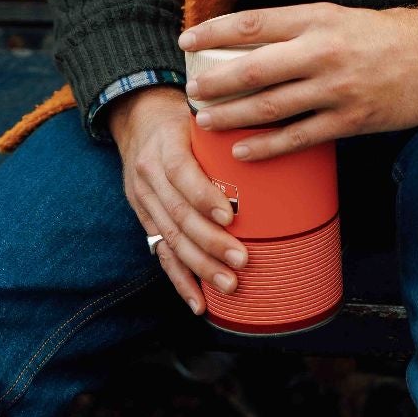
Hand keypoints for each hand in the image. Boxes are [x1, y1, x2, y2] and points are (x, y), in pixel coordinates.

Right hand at [105, 86, 249, 312]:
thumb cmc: (182, 117)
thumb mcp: (199, 114)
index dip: (203, 196)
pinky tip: (198, 303)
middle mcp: (149, 175)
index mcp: (165, 145)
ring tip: (228, 285)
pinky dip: (180, 281)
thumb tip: (278, 133)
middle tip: (242, 260)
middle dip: (210, 242)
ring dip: (200, 267)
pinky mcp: (145, 219)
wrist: (138, 119)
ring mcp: (144, 201)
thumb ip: (227, 128)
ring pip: (170, 239)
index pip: (181, 172)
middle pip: (178, 214)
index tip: (230, 215)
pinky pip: (161, 254)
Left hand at [178, 3, 417, 160]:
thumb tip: (248, 41)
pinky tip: (242, 152)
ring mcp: (336, 88)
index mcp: (316, 18)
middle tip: (191, 92)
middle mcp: (322, 51)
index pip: (253, 23)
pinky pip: (299, 137)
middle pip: (254, 68)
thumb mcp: (338, 17)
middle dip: (216, 83)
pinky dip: (267, 146)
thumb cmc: (384, 34)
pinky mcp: (350, 120)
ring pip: (271, 106)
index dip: (214, 32)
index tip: (185, 40)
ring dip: (232, 117)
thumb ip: (298, 29)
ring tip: (205, 122)